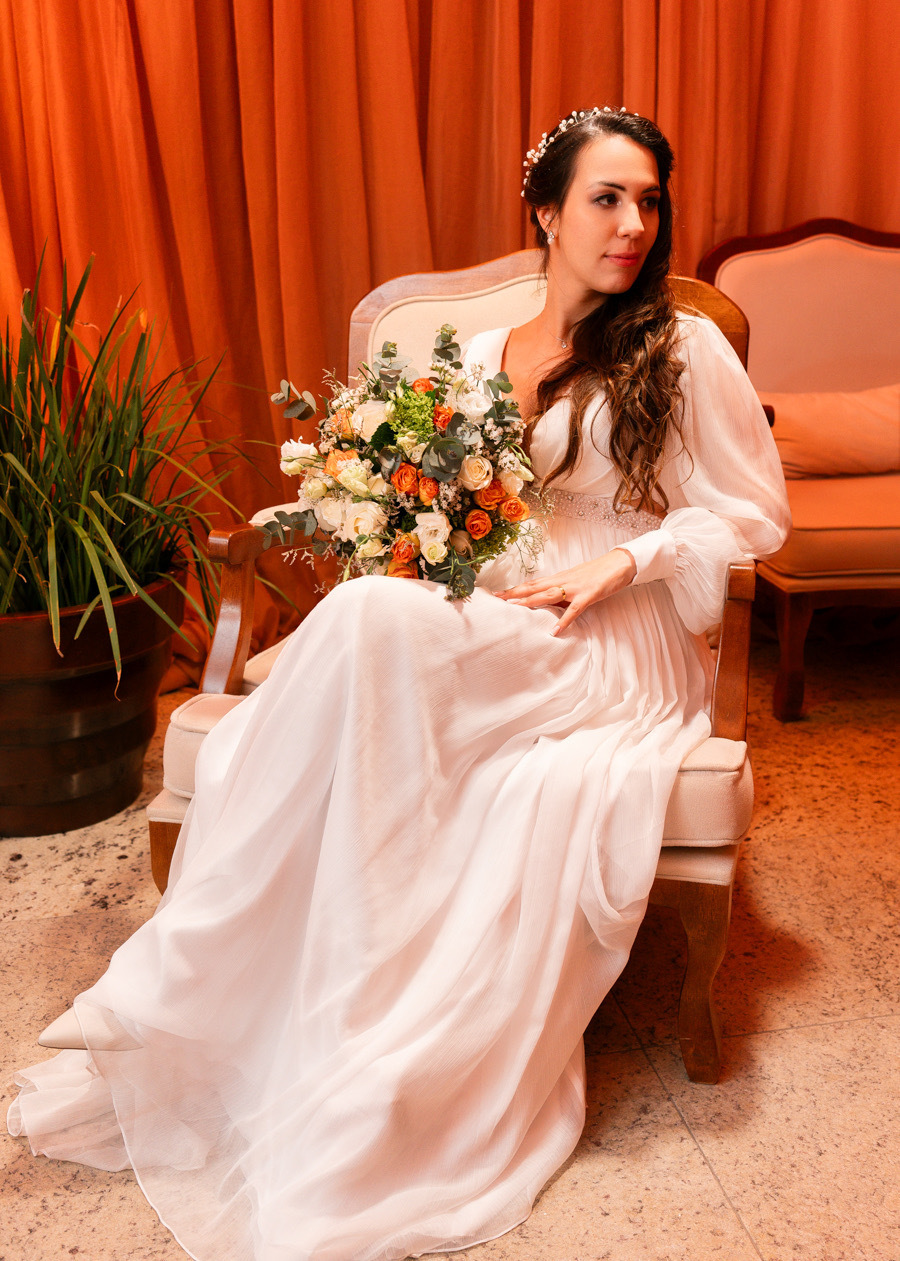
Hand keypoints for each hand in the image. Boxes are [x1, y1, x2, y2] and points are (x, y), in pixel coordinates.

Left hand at [494, 549, 637, 635]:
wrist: (619, 563)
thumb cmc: (597, 573)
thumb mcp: (575, 580)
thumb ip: (561, 591)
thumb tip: (548, 601)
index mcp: (559, 577)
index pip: (533, 583)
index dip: (515, 588)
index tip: (498, 593)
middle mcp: (563, 580)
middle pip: (535, 587)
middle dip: (515, 593)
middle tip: (497, 599)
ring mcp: (575, 588)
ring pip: (548, 594)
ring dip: (531, 601)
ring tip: (515, 608)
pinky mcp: (589, 595)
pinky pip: (574, 610)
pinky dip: (564, 620)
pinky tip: (554, 631)